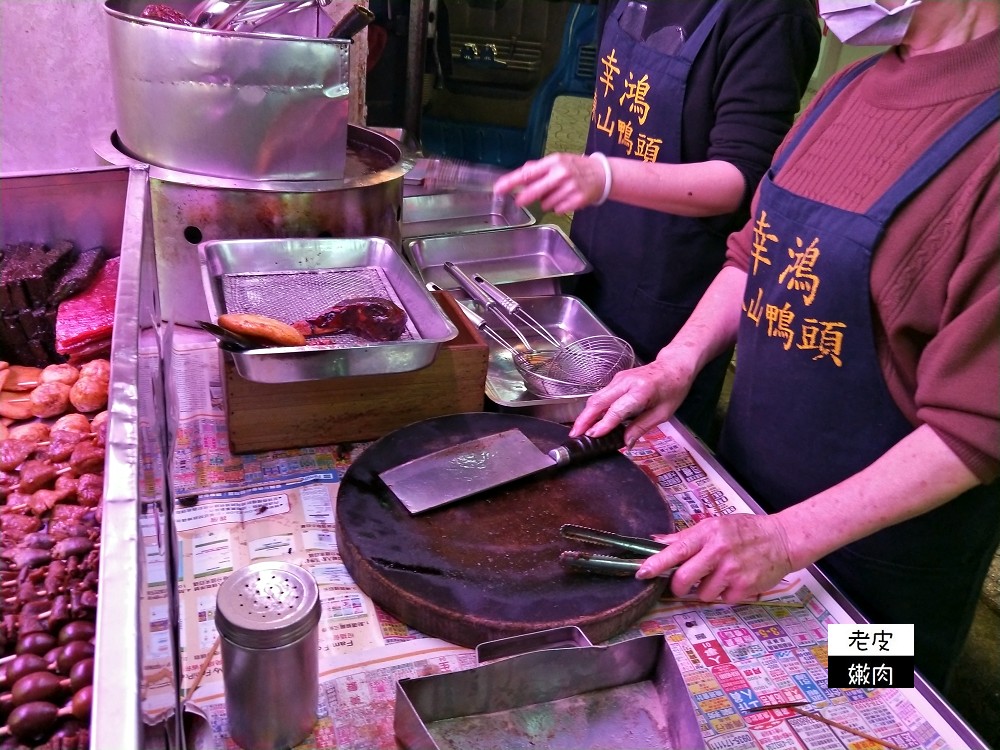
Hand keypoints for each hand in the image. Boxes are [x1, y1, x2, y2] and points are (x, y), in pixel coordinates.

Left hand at [493, 153, 606, 212]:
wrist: (602, 174)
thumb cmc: (575, 167)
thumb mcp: (557, 162)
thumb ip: (538, 169)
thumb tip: (521, 174)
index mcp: (553, 162)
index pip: (527, 173)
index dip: (511, 182)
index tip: (498, 189)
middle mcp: (561, 174)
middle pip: (535, 190)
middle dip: (525, 198)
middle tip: (518, 202)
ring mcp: (570, 187)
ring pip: (546, 203)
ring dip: (547, 202)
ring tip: (558, 193)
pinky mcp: (577, 200)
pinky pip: (558, 209)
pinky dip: (558, 207)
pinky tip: (566, 199)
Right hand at [569, 358, 695, 445]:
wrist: (674, 366)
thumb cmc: (673, 389)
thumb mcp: (662, 413)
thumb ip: (641, 427)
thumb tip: (626, 443)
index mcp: (641, 391)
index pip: (617, 409)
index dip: (603, 424)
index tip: (592, 436)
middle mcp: (626, 382)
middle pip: (599, 401)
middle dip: (584, 419)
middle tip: (574, 435)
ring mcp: (618, 379)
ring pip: (596, 397)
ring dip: (585, 414)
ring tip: (578, 431)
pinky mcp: (616, 380)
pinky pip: (601, 395)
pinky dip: (593, 408)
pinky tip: (590, 420)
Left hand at [638, 514, 794, 601]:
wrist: (782, 540)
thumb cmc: (746, 531)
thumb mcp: (716, 525)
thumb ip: (686, 536)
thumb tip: (657, 541)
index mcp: (708, 533)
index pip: (676, 550)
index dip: (657, 563)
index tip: (642, 572)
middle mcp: (718, 551)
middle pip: (684, 579)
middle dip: (678, 587)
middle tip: (681, 585)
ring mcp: (732, 571)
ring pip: (702, 594)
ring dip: (706, 590)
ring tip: (719, 576)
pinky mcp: (744, 587)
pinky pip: (722, 600)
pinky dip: (725, 595)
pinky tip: (734, 581)